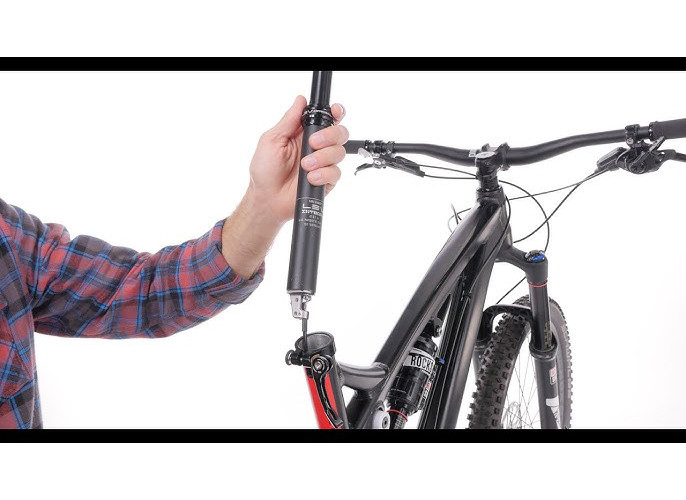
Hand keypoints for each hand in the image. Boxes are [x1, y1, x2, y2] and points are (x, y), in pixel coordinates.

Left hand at [247, 95, 347, 223]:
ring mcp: (323, 164)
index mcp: (303, 133)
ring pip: (339, 152)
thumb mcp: (272, 140)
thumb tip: (300, 100)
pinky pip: (336, 172)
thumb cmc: (265, 171)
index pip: (326, 118)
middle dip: (330, 135)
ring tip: (305, 165)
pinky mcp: (327, 180)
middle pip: (340, 132)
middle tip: (313, 143)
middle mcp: (317, 147)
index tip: (335, 112)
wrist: (267, 199)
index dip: (335, 112)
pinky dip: (323, 174)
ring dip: (322, 157)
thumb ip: (288, 120)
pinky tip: (310, 177)